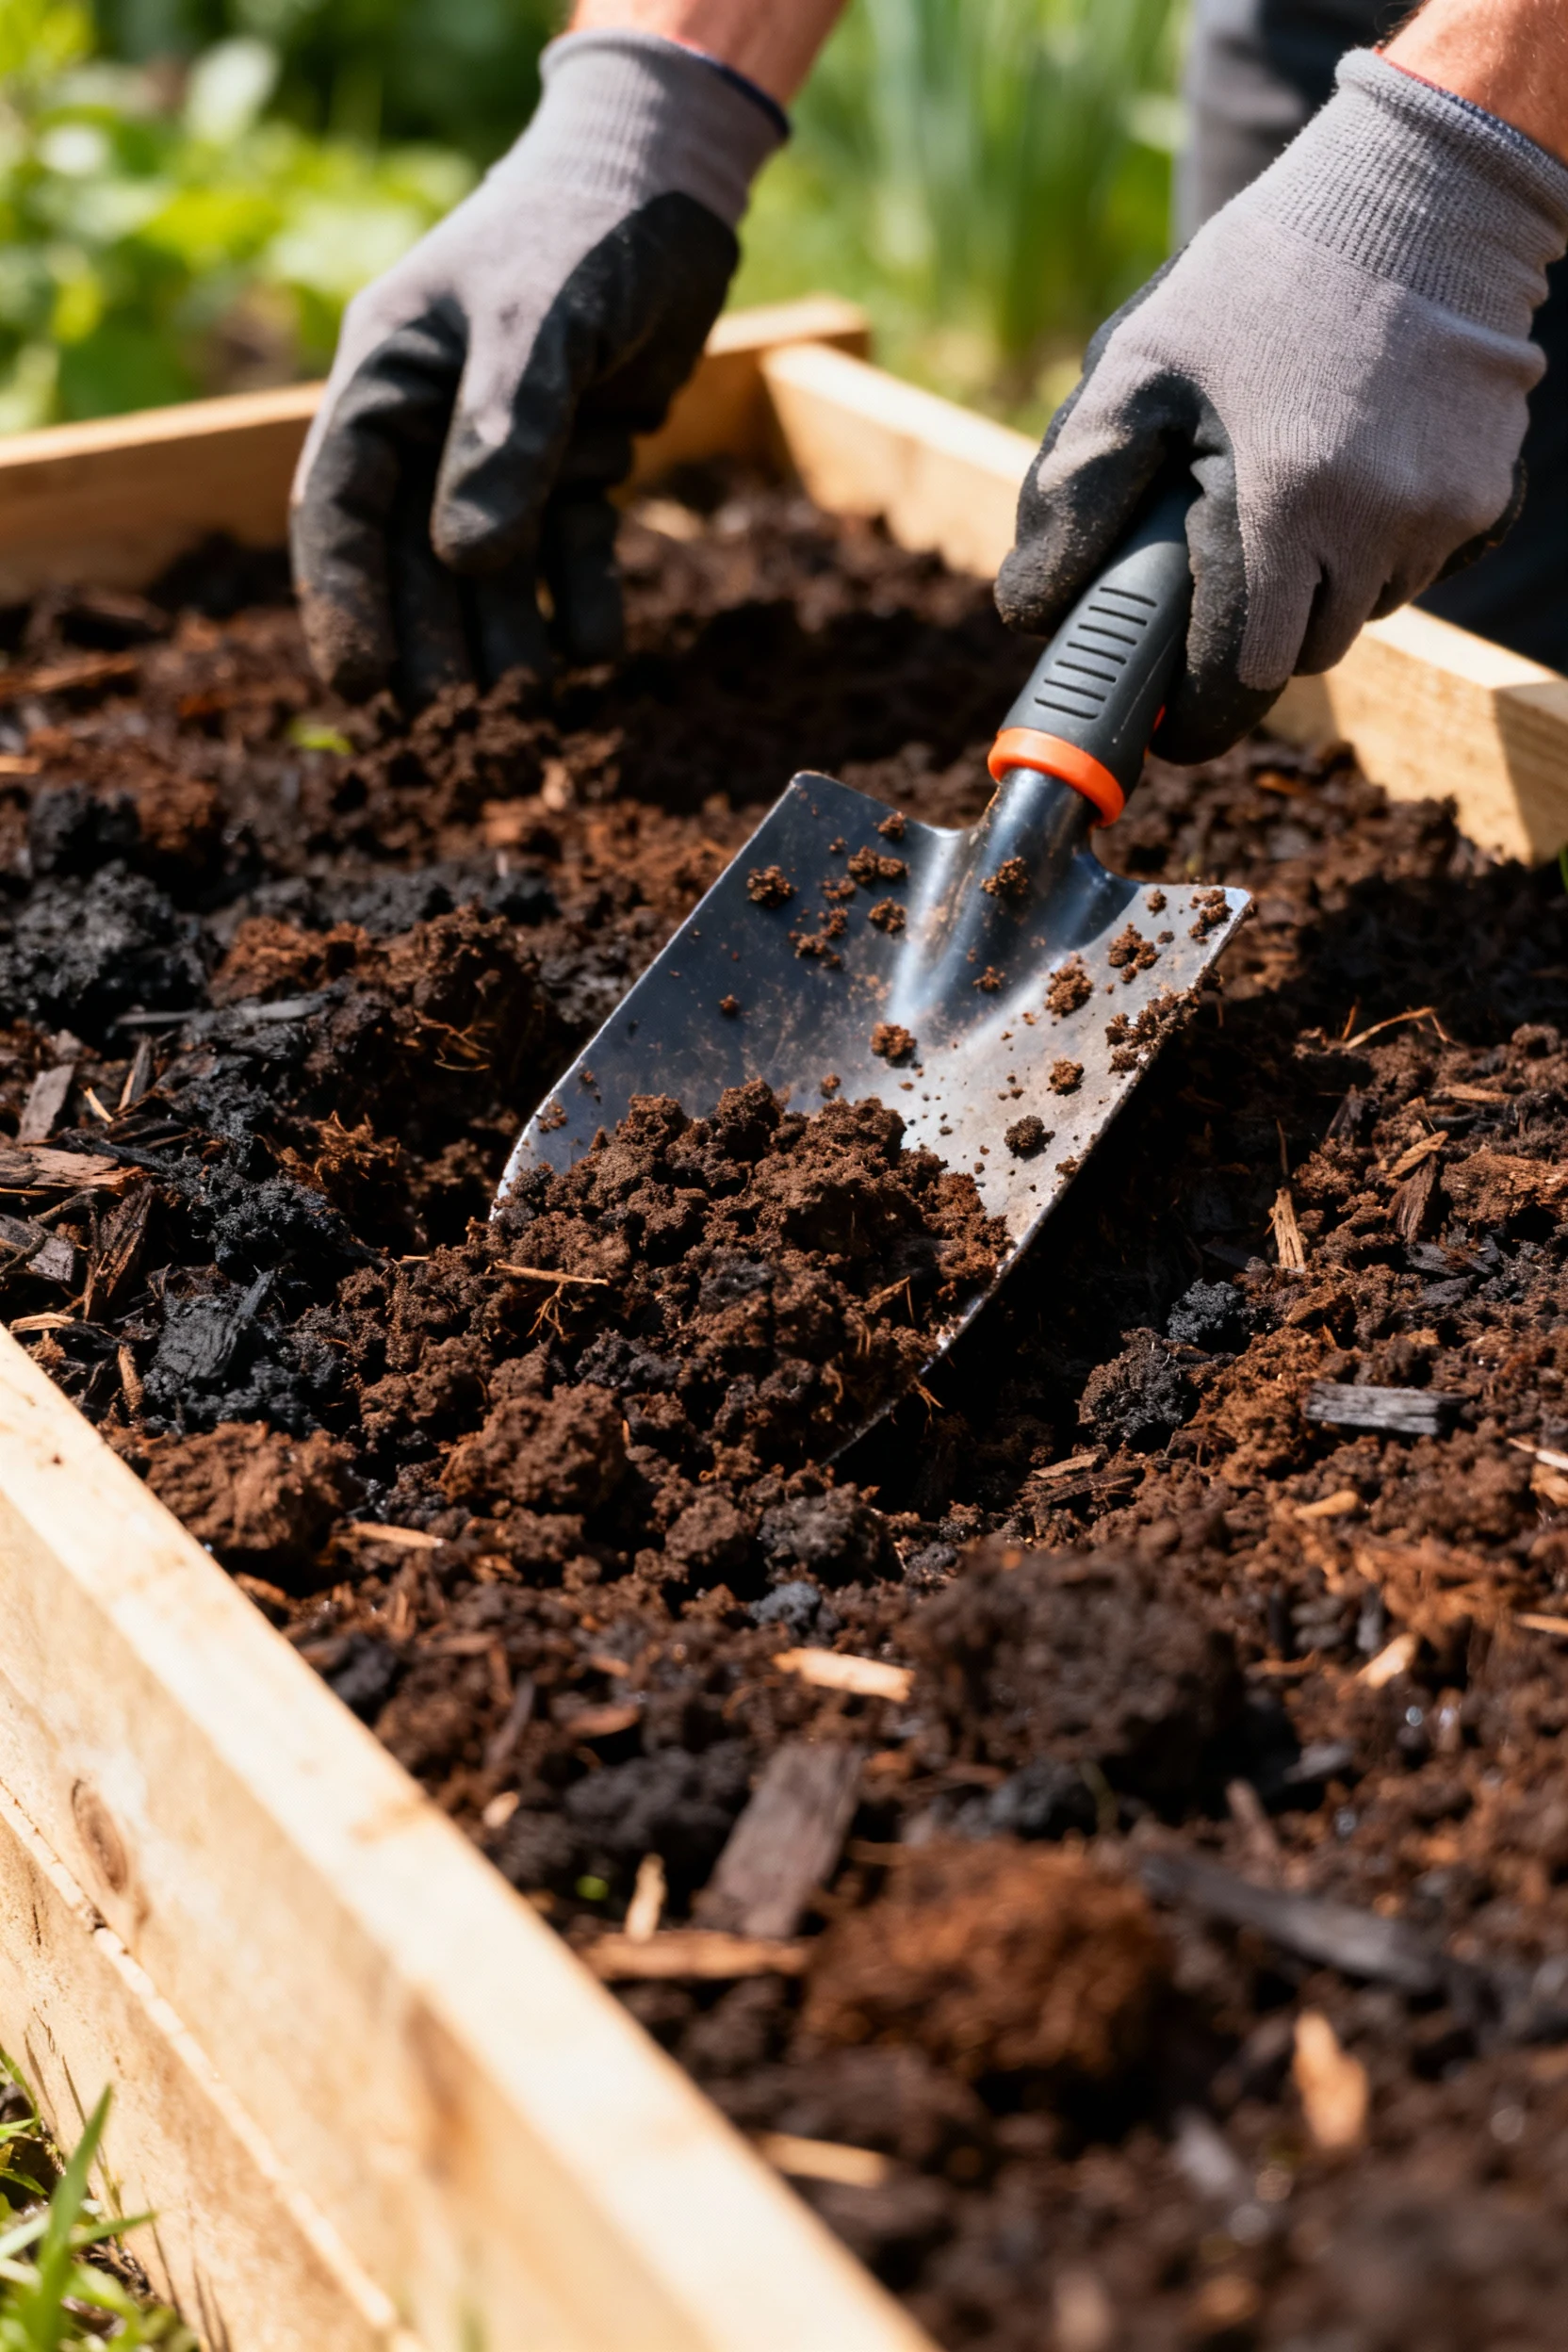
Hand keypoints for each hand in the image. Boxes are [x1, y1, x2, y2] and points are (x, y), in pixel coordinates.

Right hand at [290, 31, 781, 705]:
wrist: (671, 186)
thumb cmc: (584, 230)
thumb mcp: (540, 321)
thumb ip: (504, 437)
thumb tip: (468, 563)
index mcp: (385, 377)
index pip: (341, 507)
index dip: (344, 603)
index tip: (362, 687)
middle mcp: (431, 422)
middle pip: (413, 557)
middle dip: (433, 640)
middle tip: (457, 724)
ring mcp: (503, 448)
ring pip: (492, 567)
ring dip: (508, 636)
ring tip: (529, 703)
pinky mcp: (576, 462)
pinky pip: (569, 549)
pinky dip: (581, 597)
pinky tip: (595, 648)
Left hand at [997, 50, 1567, 762]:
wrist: (1421, 193)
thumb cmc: (1262, 277)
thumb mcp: (1139, 364)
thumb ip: (1076, 492)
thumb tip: (1027, 608)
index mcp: (1281, 504)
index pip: (1242, 672)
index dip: (1200, 711)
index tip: (1170, 724)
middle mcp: (1375, 525)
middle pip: (1303, 653)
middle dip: (1254, 634)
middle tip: (1218, 573)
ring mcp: (1441, 515)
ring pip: (1364, 612)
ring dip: (1319, 586)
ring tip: (1287, 490)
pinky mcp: (1489, 495)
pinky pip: (1418, 565)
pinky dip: (1379, 544)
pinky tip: (1355, 465)